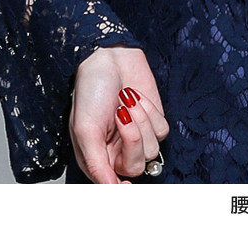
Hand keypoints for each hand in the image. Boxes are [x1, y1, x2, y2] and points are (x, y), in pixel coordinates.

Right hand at [69, 45, 168, 183]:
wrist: (111, 58)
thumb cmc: (91, 90)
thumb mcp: (85, 130)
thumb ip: (96, 163)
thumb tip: (109, 189)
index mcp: (97, 156)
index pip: (113, 183)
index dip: (121, 186)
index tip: (126, 184)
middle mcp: (118, 150)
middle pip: (136, 166)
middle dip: (132, 139)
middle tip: (120, 116)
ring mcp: (139, 136)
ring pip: (152, 149)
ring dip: (141, 120)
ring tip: (125, 102)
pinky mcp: (154, 121)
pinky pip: (163, 131)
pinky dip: (151, 112)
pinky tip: (136, 98)